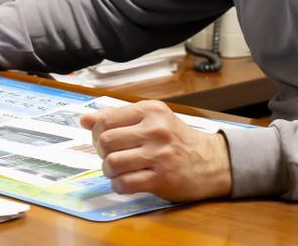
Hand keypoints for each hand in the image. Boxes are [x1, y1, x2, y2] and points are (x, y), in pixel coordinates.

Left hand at [81, 100, 232, 201]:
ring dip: (108, 170)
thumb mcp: (153, 120)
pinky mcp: (162, 179)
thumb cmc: (178, 140)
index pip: (106, 119)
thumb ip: (119, 118)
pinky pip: (125, 184)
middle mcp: (155, 130)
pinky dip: (118, 186)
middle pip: (106, 141)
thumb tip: (84, 120)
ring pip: (112, 163)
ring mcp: (159, 155)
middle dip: (102, 152)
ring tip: (117, 170)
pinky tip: (124, 183)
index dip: (96, 132)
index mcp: (151, 110)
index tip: (102, 140)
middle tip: (111, 156)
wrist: (214, 162)